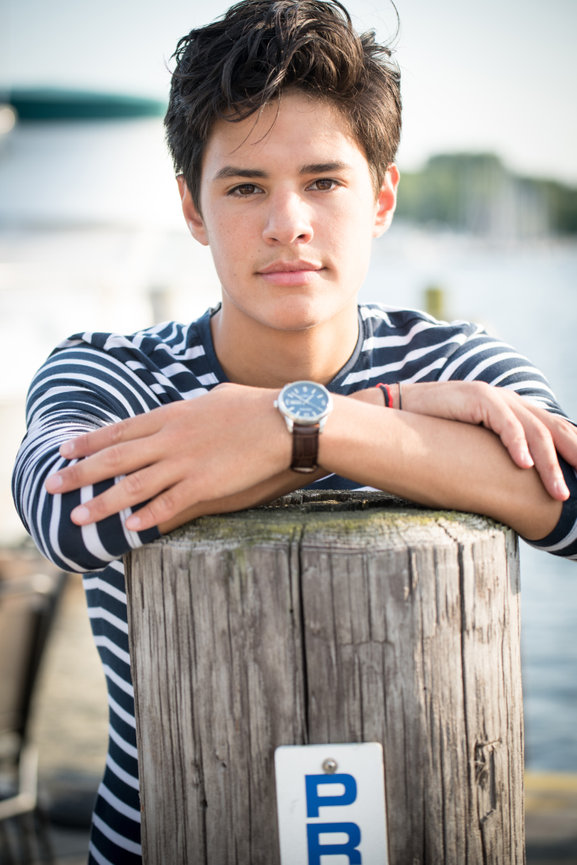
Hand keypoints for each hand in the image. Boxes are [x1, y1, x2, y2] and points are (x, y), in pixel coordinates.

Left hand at [44, 384, 288, 531]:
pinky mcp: (205, 484)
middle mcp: (171, 438)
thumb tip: (185, 407)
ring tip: (78, 517)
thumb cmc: (255, 406)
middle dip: (80, 474)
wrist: (285, 421)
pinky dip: (147, 516)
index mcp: (172, 414)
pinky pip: (168, 504)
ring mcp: (185, 462)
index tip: (65, 450)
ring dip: (103, 503)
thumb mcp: (216, 397)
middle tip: (52, 486)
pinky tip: (129, 527)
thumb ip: (192, 407)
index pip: (120, 430)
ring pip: (133, 486)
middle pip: (115, 458)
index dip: (89, 442)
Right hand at [352, 381, 575, 500]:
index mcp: (515, 412)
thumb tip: (519, 485)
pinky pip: (505, 422)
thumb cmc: (435, 434)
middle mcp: (511, 402)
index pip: (554, 430)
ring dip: (549, 464)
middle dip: (575, 456)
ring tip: (558, 491)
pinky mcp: (477, 397)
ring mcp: (495, 397)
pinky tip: (524, 464)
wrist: (399, 410)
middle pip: (554, 429)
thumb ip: (498, 455)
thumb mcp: (475, 446)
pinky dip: (517, 443)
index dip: (574, 450)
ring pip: (535, 430)